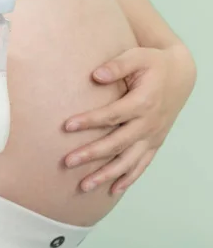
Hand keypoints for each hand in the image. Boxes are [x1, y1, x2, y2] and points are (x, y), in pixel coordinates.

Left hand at [63, 45, 195, 194]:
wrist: (180, 75)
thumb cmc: (153, 64)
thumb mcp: (137, 56)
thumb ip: (117, 65)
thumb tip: (96, 75)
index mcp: (144, 102)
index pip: (113, 115)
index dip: (90, 121)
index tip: (67, 126)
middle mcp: (149, 123)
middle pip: (117, 143)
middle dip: (92, 154)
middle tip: (67, 162)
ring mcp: (153, 136)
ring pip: (128, 161)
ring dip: (106, 175)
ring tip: (83, 186)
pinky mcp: (155, 143)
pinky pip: (142, 165)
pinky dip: (128, 178)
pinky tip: (112, 190)